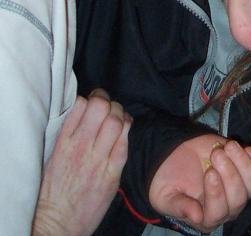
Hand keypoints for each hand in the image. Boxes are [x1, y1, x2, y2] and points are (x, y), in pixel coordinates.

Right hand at [33, 89, 130, 235]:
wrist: (57, 224)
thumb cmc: (52, 192)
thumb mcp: (52, 157)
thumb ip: (67, 134)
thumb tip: (81, 113)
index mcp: (63, 142)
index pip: (80, 104)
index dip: (90, 98)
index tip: (93, 101)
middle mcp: (81, 147)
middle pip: (101, 108)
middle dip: (107, 101)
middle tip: (107, 105)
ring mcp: (97, 160)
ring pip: (117, 121)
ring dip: (120, 113)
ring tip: (117, 116)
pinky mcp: (112, 174)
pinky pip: (124, 142)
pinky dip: (127, 130)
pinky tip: (124, 129)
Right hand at [149, 134, 250, 231]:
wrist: (174, 156)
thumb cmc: (168, 180)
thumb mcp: (165, 195)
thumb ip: (180, 206)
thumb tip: (196, 216)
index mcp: (207, 218)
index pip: (219, 213)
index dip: (217, 194)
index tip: (209, 172)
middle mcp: (228, 207)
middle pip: (239, 199)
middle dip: (230, 174)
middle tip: (216, 154)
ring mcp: (240, 188)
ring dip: (243, 163)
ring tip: (228, 146)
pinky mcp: (246, 169)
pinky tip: (239, 147)